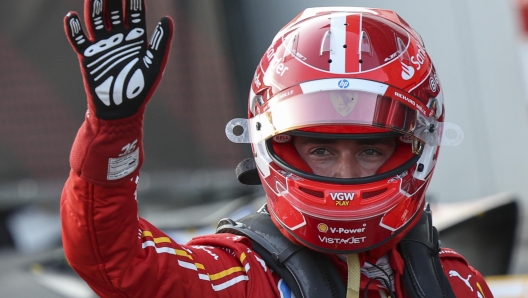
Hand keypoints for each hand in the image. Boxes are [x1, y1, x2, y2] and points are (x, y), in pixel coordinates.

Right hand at [64, 0, 172, 119]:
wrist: (121, 110)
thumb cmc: (141, 88)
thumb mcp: (154, 64)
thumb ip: (161, 42)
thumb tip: (168, 18)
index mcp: (136, 39)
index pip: (134, 12)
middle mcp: (118, 38)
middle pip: (113, 11)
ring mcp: (102, 45)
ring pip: (95, 20)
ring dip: (93, 6)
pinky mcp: (88, 56)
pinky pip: (78, 39)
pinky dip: (73, 29)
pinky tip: (71, 17)